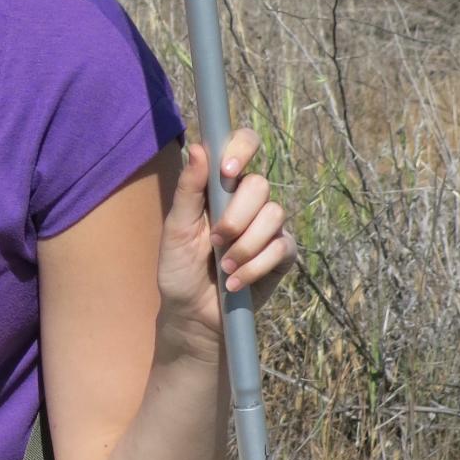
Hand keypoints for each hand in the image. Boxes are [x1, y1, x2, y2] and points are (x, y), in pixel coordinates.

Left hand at [158, 126, 297, 345]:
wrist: (192, 313)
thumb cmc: (179, 269)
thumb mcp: (176, 229)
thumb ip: (188, 190)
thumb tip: (198, 148)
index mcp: (220, 188)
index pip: (243, 146)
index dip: (242, 148)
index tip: (227, 171)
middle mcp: (248, 202)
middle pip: (260, 184)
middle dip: (237, 216)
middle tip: (216, 239)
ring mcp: (268, 227)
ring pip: (275, 215)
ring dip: (245, 245)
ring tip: (223, 267)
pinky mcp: (282, 254)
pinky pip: (281, 248)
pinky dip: (254, 267)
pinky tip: (235, 282)